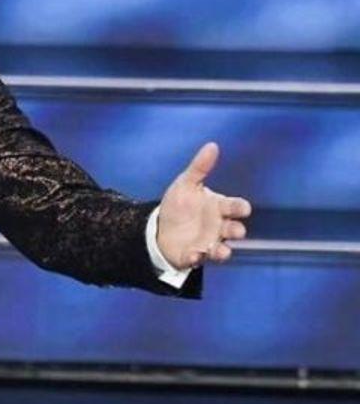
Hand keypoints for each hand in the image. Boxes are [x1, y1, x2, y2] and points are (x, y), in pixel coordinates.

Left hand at [157, 142, 251, 268]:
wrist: (160, 227)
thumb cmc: (180, 205)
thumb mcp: (186, 184)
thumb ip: (199, 167)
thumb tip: (212, 145)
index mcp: (218, 208)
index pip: (235, 207)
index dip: (240, 208)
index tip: (243, 208)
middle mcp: (218, 227)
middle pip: (235, 230)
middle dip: (236, 230)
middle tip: (234, 230)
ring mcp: (209, 242)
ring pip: (222, 249)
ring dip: (223, 250)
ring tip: (221, 250)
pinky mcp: (195, 255)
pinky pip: (199, 259)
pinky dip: (198, 257)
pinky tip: (193, 254)